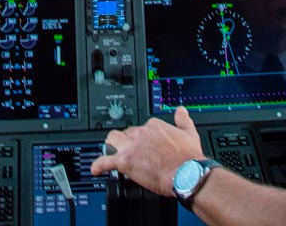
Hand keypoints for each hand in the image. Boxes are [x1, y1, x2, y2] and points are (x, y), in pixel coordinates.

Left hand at [89, 106, 203, 196]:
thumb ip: (183, 120)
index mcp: (154, 125)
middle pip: (126, 134)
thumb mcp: (189, 133)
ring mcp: (131, 146)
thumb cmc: (188, 158)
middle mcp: (141, 132)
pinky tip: (96, 169)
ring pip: (113, 140)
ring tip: (114, 154)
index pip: (141, 128)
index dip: (141, 138)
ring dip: (112, 147)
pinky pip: (105, 161)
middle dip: (127, 142)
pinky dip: (99, 165)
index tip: (144, 145)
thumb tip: (181, 111)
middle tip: (132, 153)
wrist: (187, 174)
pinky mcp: (125, 161)